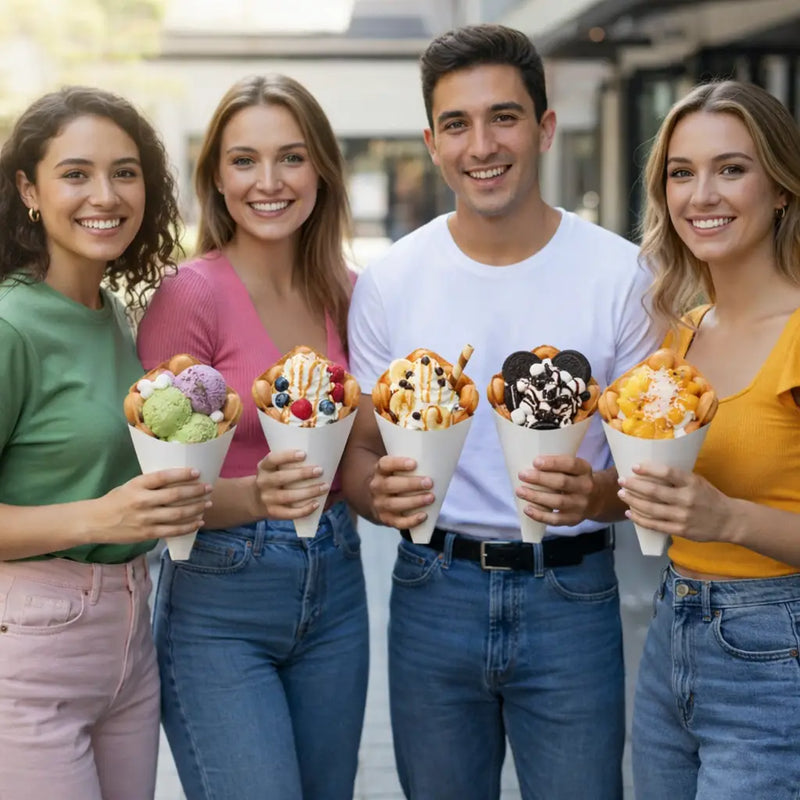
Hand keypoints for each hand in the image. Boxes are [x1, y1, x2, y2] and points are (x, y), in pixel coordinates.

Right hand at [93, 468, 211, 543]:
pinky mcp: (147, 534)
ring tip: (208, 504)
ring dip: (196, 508)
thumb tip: (178, 480)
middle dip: (196, 492)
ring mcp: (145, 519)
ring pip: (177, 514)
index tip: (197, 472)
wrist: (94, 522)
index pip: (163, 477)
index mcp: (137, 485)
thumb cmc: (115, 500)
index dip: (182, 474)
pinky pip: (172, 531)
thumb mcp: (130, 486)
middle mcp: (142, 501)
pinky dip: (188, 526)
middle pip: (174, 496)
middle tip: (209, 488)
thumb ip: (151, 484)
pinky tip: (199, 521)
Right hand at [255, 450, 328, 519]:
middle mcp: (263, 482)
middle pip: (281, 478)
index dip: (287, 456)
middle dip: (302, 474)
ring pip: (287, 496)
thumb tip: (320, 458)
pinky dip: (304, 510)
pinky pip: (289, 513)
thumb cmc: (275, 479)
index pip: (272, 459)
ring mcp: (267, 498)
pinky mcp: (272, 512)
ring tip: (324, 487)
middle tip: (319, 470)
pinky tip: (316, 504)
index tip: (304, 454)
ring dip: (308, 492)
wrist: (256, 499)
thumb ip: (288, 463)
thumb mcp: (274, 468)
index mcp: (264, 467)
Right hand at [369, 456, 433, 528]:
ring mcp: (380, 504)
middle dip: (411, 484)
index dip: (398, 463)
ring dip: (414, 501)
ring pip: (394, 504)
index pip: (384, 464)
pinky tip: (424, 516)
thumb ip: (409, 464)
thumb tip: (435, 457)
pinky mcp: (386, 519)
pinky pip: (397, 522)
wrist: (376, 500)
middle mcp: (377, 487)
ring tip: (431, 498)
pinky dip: (411, 521)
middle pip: (390, 485)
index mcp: (380, 471)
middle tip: (429, 483)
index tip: (414, 463)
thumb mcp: (395, 469)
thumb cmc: (394, 480)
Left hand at [516, 455, 594, 526]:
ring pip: (558, 502)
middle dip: (540, 479)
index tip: (535, 462)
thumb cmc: (574, 478)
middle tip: (522, 475)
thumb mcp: (573, 467)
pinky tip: (527, 509)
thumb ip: (557, 465)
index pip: (571, 464)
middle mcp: (586, 487)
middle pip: (562, 483)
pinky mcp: (574, 519)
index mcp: (584, 470)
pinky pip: (556, 520)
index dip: (553, 463)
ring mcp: (580, 505)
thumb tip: (527, 462)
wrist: (596, 499)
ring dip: (536, 497)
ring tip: (520, 491)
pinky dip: (540, 515)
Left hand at [618, 463, 734, 540]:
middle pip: (654, 492)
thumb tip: (649, 471)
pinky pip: (655, 525)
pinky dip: (640, 519)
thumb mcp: (697, 482)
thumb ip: (678, 478)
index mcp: (692, 483)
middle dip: (634, 486)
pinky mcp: (680, 530)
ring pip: (651, 509)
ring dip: (633, 501)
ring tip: (621, 494)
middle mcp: (687, 499)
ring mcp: (683, 516)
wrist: (729, 520)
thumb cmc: (709, 497)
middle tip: (621, 481)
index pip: (668, 473)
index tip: (634, 466)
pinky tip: (630, 513)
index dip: (649, 470)